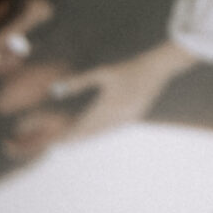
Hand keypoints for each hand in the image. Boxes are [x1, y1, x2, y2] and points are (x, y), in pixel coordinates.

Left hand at [55, 41, 196, 141]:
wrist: (157, 68)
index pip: (83, 126)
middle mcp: (118, 116)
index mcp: (108, 106)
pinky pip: (112, 129)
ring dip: (87, 138)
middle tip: (59, 145)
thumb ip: (78, 82)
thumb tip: (55, 90)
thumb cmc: (128, 68)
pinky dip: (100, 133)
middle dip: (74, 139)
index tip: (55, 141)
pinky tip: (94, 133)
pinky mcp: (134, 118)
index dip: (68, 135)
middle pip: (91, 132)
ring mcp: (127, 118)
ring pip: (102, 133)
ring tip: (72, 142)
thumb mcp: (102, 72)